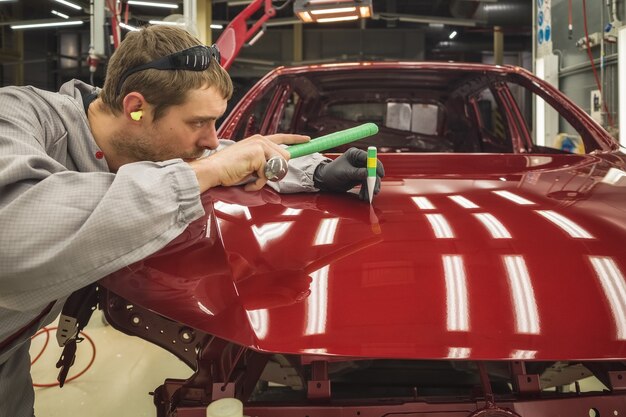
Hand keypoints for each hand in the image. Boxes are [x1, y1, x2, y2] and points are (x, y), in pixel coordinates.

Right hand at [189, 134, 308, 191]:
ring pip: (278, 167)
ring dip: (265, 178)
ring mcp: (259, 146)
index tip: (308, 140)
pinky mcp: (257, 154)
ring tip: (250, 178)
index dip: (296, 139)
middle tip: (258, 176)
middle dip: (274, 171)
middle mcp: (260, 140)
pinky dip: (257, 183)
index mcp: (258, 140)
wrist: (213, 170)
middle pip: (285, 158)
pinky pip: (267, 175)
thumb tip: (279, 168)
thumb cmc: (228, 169)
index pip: (282, 137)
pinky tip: (246, 181)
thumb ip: (265, 162)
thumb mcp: (250, 163)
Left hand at [313, 147, 384, 200]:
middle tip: (374, 191)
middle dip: (374, 181)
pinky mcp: (360, 177)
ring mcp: (361, 169)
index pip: (369, 158)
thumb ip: (356, 172)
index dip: (376, 165)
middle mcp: (359, 160)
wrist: (325, 181)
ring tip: (367, 197)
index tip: (380, 174)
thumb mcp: (344, 173)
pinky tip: (363, 196)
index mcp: (355, 154)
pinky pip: (367, 183)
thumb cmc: (331, 173)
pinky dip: (366, 190)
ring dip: (370, 188)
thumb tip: (368, 173)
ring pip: (371, 178)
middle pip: (373, 169)